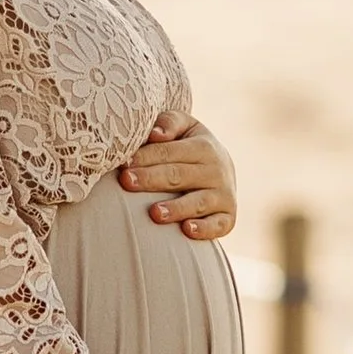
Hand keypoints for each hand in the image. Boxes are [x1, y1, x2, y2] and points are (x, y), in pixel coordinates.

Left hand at [118, 115, 236, 243]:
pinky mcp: (228, 218)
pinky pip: (218, 225)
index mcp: (204, 146)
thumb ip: (169, 123)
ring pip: (198, 202)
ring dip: (177, 208)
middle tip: (127, 182)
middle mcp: (217, 170)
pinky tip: (186, 230)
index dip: (146, 157)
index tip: (123, 164)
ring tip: (154, 213)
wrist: (221, 170)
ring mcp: (224, 195)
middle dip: (152, 179)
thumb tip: (155, 135)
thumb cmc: (189, 148)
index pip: (170, 152)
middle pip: (179, 175)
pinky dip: (204, 229)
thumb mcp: (184, 128)